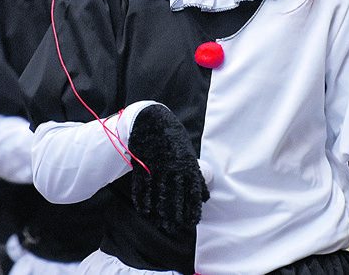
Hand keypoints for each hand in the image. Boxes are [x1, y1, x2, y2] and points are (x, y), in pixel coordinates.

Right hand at [127, 104, 208, 233]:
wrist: (152, 121)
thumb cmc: (174, 141)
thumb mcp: (188, 156)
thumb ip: (196, 177)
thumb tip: (205, 197)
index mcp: (187, 165)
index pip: (192, 192)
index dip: (192, 208)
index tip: (192, 222)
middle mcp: (173, 168)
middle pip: (175, 196)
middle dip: (175, 214)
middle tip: (173, 227)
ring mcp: (157, 167)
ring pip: (158, 194)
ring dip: (159, 211)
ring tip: (160, 223)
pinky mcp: (142, 165)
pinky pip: (143, 187)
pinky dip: (143, 200)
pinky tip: (144, 211)